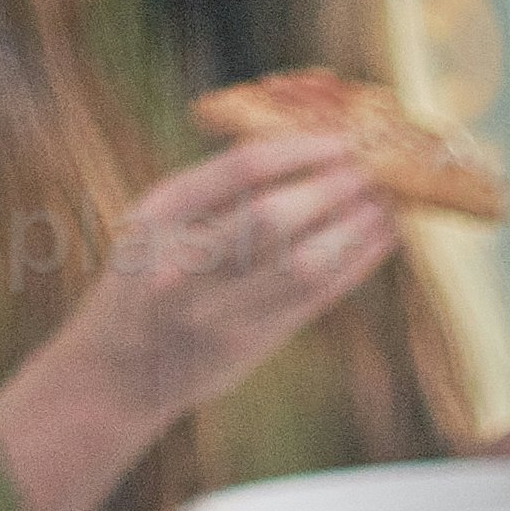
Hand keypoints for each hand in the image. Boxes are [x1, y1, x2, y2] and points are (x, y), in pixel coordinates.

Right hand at [0, 137, 403, 510]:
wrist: (121, 371)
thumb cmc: (145, 279)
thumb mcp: (157, 223)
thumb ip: (215, 193)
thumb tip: (300, 148)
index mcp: (161, 214)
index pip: (240, 170)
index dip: (300, 152)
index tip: (340, 140)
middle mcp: (187, 262)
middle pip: (274, 217)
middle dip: (331, 189)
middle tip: (373, 169)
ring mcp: (220, 309)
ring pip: (304, 264)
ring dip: (354, 229)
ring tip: (388, 203)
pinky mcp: (252, 343)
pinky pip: (315, 300)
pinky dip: (354, 265)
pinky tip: (381, 240)